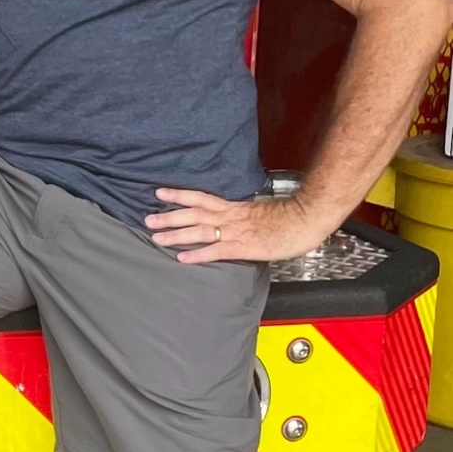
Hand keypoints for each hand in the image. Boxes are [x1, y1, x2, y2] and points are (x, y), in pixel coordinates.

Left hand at [146, 187, 327, 265]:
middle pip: (193, 214)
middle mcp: (230, 217)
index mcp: (234, 206)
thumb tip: (234, 214)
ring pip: (199, 231)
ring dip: (176, 235)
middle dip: (169, 216)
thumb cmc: (288, 214)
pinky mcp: (243, 247)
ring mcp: (235, 231)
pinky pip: (216, 251)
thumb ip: (244, 212)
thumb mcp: (260, 208)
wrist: (306, 218)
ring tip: (156, 238)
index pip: (201, 198)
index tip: (159, 193)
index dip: (179, 195)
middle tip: (147, 219)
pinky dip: (198, 255)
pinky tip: (182, 259)